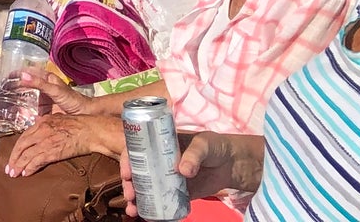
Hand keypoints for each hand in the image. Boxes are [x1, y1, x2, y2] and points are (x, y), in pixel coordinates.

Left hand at [4, 113, 118, 174]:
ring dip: (19, 165)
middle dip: (14, 158)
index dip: (17, 148)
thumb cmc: (79, 125)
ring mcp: (46, 141)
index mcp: (42, 122)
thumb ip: (48, 124)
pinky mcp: (53, 151)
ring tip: (14, 174)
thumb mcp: (59, 118)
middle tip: (9, 168)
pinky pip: (37, 161)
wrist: (90, 130)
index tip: (13, 156)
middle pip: (21, 145)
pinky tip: (25, 173)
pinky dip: (29, 167)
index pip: (24, 136)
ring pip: (27, 154)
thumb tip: (40, 126)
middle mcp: (41, 130)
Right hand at [13, 68, 94, 118]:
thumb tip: (22, 76)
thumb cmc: (73, 100)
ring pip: (29, 99)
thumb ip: (38, 83)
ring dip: (20, 102)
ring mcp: (45, 100)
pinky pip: (33, 111)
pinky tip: (20, 116)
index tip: (6, 76)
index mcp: (47, 79)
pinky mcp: (46, 111)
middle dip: (16, 88)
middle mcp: (44, 88)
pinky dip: (26, 113)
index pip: (29, 73)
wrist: (85, 115)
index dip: (18, 73)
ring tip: (8, 105)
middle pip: (27, 86)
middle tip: (4, 91)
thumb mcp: (54, 90)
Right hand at [115, 131, 263, 205]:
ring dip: (137, 199)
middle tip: (129, 195)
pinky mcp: (179, 193)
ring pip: (147, 188)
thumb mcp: (204, 144)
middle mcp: (160, 161)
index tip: (126, 173)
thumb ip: (194, 155)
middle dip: (130, 184)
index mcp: (161, 144)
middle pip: (138, 171)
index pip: (138, 150)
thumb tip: (182, 171)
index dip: (128, 160)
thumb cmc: (215, 146)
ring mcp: (168, 178)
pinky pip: (163, 201)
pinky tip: (148, 217)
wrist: (232, 164)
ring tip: (133, 209)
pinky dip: (154, 210)